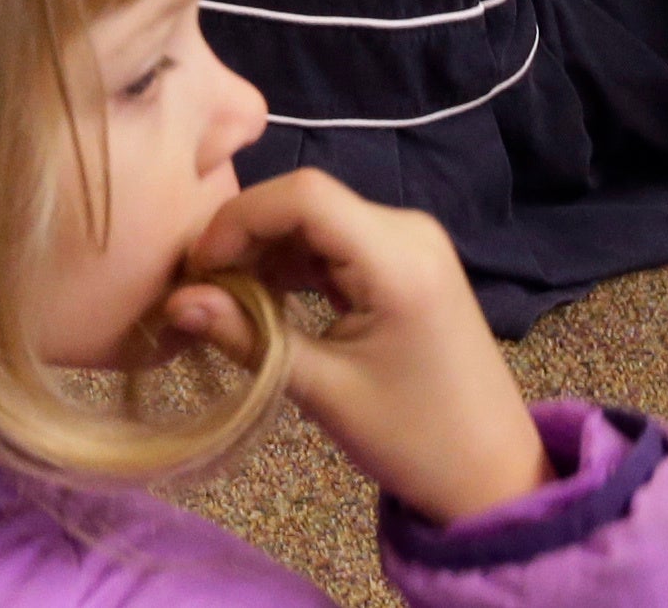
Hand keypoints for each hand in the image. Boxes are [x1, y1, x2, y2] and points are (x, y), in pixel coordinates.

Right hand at [163, 169, 551, 526]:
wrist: (492, 473)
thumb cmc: (414, 439)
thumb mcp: (324, 390)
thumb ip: (247, 338)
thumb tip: (174, 302)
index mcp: (399, 257)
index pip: (304, 195)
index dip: (240, 219)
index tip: (198, 269)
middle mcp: (408, 232)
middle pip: (306, 203)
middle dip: (245, 238)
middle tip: (198, 289)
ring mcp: (411, 244)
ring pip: (316, 222)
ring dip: (265, 253)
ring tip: (221, 300)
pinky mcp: (406, 263)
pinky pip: (337, 245)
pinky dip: (295, 266)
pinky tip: (262, 301)